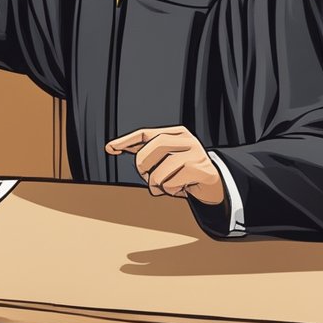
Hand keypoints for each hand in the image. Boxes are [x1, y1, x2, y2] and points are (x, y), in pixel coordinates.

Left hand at [105, 126, 225, 204]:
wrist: (211, 186)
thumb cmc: (183, 172)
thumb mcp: (163, 160)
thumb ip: (144, 152)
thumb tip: (113, 146)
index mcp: (176, 133)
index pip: (146, 133)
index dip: (127, 140)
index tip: (110, 147)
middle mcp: (187, 140)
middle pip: (154, 146)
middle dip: (143, 164)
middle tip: (146, 175)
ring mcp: (197, 153)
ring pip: (163, 168)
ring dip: (157, 183)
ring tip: (164, 185)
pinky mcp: (203, 170)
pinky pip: (174, 181)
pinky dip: (170, 189)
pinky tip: (178, 188)